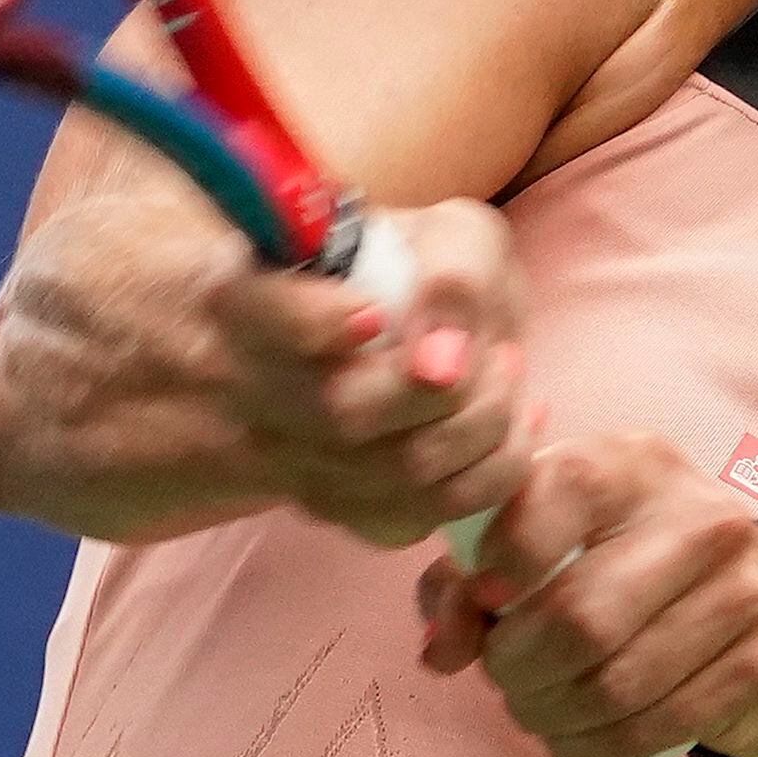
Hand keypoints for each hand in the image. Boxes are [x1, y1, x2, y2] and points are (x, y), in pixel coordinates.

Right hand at [207, 198, 535, 548]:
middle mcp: (251, 389)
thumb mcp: (450, 236)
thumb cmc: (425, 268)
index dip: (314, 321)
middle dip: (455, 391)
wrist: (409, 326)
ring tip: (506, 382)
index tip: (370, 315)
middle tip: (499, 354)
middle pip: (347, 414)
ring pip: (393, 474)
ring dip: (482, 431)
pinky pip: (412, 519)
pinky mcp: (333, 507)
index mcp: (253, 299)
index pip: (262, 316)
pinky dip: (483, 480)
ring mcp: (287, 459)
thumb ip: (450, 278)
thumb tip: (440, 365)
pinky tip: (504, 434)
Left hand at [416, 432, 757, 756]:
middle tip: (504, 682)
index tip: (486, 600)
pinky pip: (657, 724)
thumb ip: (471, 583)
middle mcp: (701, 515)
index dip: (506, 553)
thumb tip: (440, 648)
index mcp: (637, 465)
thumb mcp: (550, 550)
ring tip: (535, 713)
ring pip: (615, 682)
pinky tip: (574, 741)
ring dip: (551, 716)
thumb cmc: (628, 572)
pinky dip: (596, 748)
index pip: (564, 487)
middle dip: (516, 668)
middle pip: (579, 614)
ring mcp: (746, 588)